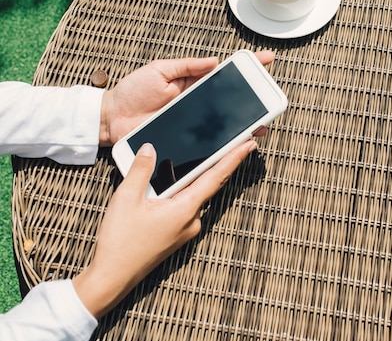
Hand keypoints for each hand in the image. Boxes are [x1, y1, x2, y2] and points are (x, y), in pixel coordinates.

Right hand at [72, 140, 257, 317]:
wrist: (113, 277)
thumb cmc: (120, 242)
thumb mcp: (126, 198)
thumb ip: (140, 169)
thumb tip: (150, 148)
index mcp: (186, 209)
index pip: (216, 177)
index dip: (234, 158)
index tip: (249, 145)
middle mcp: (192, 220)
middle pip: (208, 184)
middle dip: (218, 163)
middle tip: (230, 142)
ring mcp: (186, 229)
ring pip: (194, 195)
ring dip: (192, 177)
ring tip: (187, 157)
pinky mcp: (177, 234)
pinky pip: (184, 206)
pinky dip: (181, 192)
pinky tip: (167, 183)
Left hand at [99, 50, 274, 145]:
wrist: (112, 119)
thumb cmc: (132, 91)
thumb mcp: (159, 70)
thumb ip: (187, 66)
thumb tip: (214, 61)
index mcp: (193, 83)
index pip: (225, 74)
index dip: (246, 67)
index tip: (266, 60)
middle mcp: (198, 104)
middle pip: (231, 102)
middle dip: (253, 100)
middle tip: (270, 98)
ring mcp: (194, 123)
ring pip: (224, 124)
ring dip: (244, 124)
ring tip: (260, 124)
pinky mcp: (186, 140)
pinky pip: (208, 141)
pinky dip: (224, 142)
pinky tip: (236, 141)